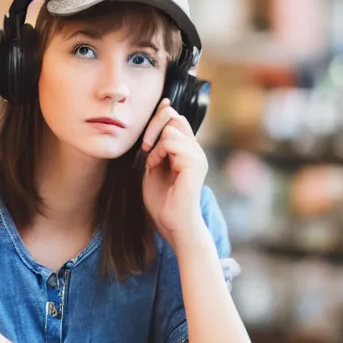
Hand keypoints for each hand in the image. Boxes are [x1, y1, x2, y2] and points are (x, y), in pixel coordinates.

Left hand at [141, 98, 208, 249]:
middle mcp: (196, 151)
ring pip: (172, 128)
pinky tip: (154, 166)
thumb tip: (154, 121)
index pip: (176, 120)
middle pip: (175, 118)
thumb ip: (155, 146)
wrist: (173, 224)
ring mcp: (198, 156)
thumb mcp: (154, 167)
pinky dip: (158, 152)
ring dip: (155, 143)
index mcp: (188, 151)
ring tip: (151, 162)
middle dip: (155, 126)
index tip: (144, 141)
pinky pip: (172, 142)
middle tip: (144, 147)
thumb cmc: (162, 201)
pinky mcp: (194, 164)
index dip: (158, 121)